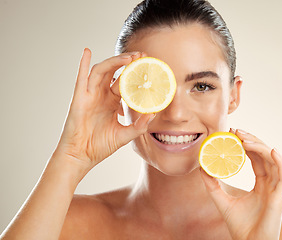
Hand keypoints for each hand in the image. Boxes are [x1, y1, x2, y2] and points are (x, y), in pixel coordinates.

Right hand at [54, 49, 153, 169]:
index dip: (136, 73)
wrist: (81, 156)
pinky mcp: (79, 98)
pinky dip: (83, 64)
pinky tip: (87, 51)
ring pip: (102, 71)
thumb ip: (139, 125)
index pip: (125, 83)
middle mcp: (101, 95)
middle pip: (115, 73)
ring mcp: (90, 95)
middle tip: (142, 55)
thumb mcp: (125, 135)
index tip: (148, 66)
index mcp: (112, 102)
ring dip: (115, 62)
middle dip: (128, 63)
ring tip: (130, 57)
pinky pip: (81, 77)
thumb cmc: (100, 146)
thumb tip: (153, 114)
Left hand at [200, 129, 281, 239]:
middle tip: (237, 131)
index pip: (256, 159)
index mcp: (260, 184)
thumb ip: (212, 184)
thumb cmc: (239, 226)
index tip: (234, 133)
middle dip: (252, 141)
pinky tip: (271, 150)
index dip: (247, 145)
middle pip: (265, 156)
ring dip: (261, 147)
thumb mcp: (221, 200)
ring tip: (245, 138)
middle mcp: (270, 184)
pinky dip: (280, 162)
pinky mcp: (280, 198)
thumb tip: (202, 168)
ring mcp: (276, 190)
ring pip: (273, 162)